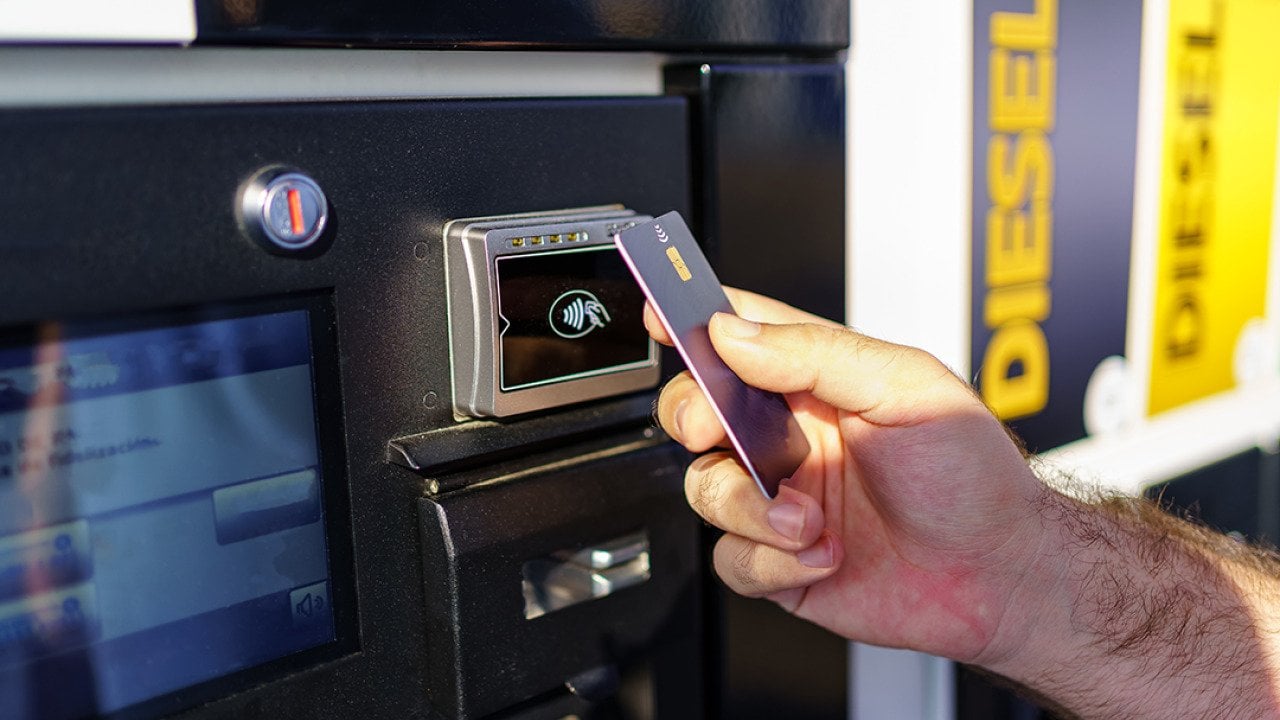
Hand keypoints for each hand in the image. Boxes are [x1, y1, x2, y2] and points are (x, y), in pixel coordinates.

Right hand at [648, 288, 1047, 663]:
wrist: (1000, 575)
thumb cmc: (970, 474)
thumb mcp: (905, 388)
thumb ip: (816, 354)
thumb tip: (734, 334)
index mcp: (816, 382)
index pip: (740, 337)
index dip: (695, 322)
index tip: (661, 315)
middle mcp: (790, 437)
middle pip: (696, 411)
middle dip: (692, 416)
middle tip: (714, 427)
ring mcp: (780, 499)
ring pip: (705, 489)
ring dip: (751, 507)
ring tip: (809, 518)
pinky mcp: (778, 561)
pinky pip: (732, 560)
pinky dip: (773, 561)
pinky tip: (824, 555)